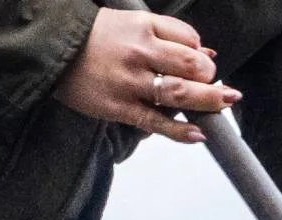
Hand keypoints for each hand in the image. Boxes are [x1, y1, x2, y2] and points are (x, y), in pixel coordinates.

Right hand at [60, 11, 235, 141]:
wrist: (54, 52)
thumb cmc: (95, 38)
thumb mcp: (132, 22)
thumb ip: (169, 34)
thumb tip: (205, 52)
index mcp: (144, 29)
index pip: (188, 41)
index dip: (202, 55)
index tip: (204, 66)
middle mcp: (140, 54)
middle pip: (189, 67)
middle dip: (211, 79)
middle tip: (227, 91)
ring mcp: (130, 84)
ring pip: (177, 94)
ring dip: (207, 102)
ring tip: (225, 105)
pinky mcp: (119, 108)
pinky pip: (155, 122)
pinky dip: (179, 130)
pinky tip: (198, 134)